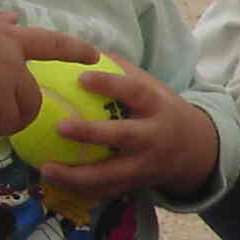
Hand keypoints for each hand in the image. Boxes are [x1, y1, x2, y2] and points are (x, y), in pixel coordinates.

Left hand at [27, 56, 222, 200]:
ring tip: (45, 168)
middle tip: (59, 126)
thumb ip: (121, 71)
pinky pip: (105, 190)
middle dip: (92, 134)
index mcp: (158, 106)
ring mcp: (146, 165)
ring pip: (112, 173)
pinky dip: (79, 189)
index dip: (110, 84)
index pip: (136, 92)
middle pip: (124, 136)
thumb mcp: (152, 87)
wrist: (194, 150)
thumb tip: (79, 49)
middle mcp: (154, 136)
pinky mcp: (136, 185)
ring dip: (78, 175)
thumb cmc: (161, 110)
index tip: (81, 77)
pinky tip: (54, 182)